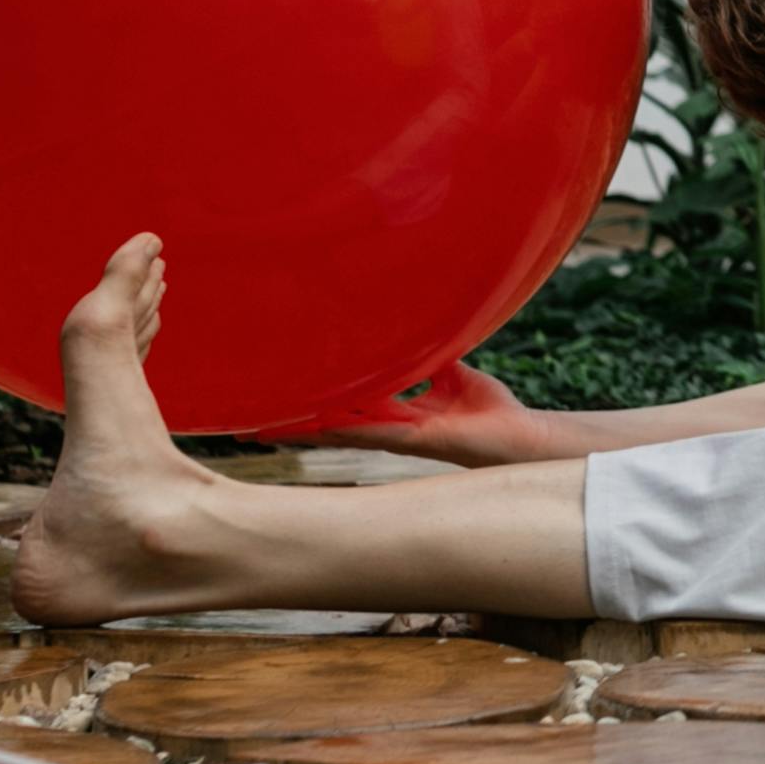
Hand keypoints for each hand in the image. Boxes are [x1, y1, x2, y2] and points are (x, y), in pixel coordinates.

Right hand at [270, 358, 562, 464]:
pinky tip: (318, 423)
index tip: (274, 400)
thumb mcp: (453, 373)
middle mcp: (385, 428)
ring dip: (304, 429)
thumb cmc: (489, 411)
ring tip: (264, 428)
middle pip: (328, 424)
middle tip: (246, 423)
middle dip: (291, 423)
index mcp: (391, 413)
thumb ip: (432, 357)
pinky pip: (373, 429)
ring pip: (339, 431)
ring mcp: (396, 436)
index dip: (309, 405)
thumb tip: (422, 326)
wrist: (518, 436)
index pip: (341, 408)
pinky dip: (346, 425)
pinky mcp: (414, 437)